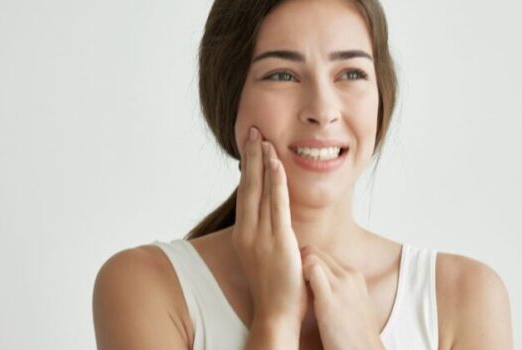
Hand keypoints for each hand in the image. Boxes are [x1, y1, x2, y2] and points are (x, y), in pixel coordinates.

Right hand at [231, 126, 307, 327]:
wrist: (275, 314)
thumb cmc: (274, 290)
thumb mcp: (264, 257)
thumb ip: (266, 235)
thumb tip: (273, 219)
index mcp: (242, 235)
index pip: (245, 194)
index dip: (248, 168)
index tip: (250, 146)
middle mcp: (247, 232)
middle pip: (248, 186)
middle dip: (250, 156)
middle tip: (253, 130)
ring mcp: (260, 236)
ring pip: (260, 190)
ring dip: (262, 162)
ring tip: (263, 138)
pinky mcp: (278, 240)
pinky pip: (277, 204)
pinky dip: (276, 182)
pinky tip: (276, 163)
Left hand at [302, 246, 384, 349]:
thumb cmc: (355, 334)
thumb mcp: (354, 304)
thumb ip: (341, 290)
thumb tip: (322, 286)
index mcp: (355, 277)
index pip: (325, 256)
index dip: (308, 263)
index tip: (299, 276)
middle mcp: (349, 276)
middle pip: (317, 252)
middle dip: (301, 262)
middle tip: (291, 279)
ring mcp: (341, 285)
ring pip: (312, 256)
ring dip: (298, 268)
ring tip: (294, 286)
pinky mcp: (330, 298)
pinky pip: (311, 269)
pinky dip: (300, 274)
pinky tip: (297, 291)